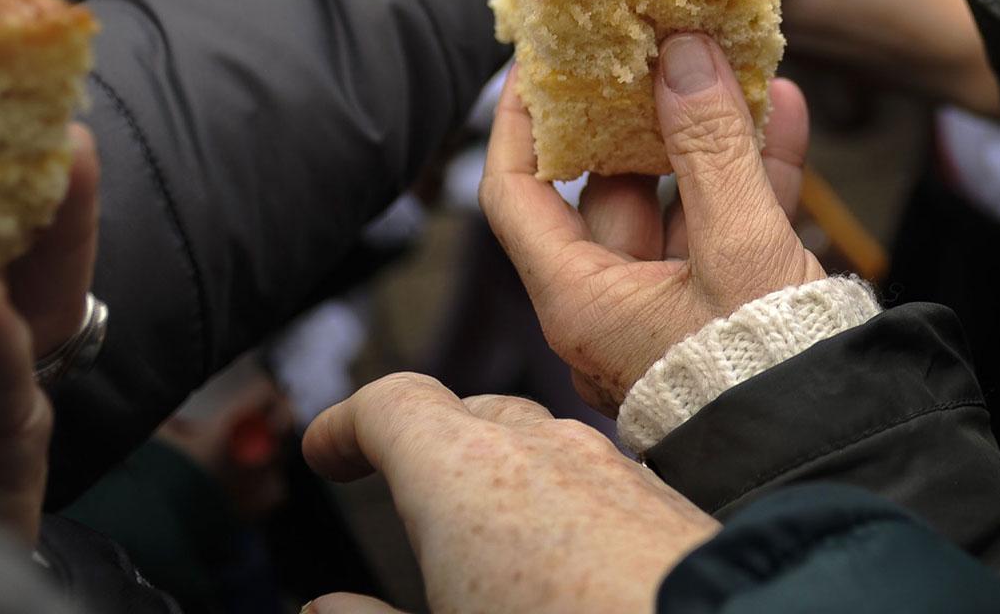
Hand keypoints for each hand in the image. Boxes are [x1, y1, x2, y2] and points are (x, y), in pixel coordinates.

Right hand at [302, 377, 717, 613]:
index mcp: (466, 477)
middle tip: (388, 480)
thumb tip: (328, 608)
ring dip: (497, 472)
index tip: (327, 450)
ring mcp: (618, 474)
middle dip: (423, 443)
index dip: (348, 425)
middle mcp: (546, 452)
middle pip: (467, 415)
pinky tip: (563, 563)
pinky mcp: (673, 510)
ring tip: (473, 529)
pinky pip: (599, 483)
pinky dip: (560, 502)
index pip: (392, 405)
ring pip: (540, 445)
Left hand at [480, 36, 821, 410]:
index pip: (518, 195)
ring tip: (733, 60)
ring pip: (680, 197)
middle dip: (640, 111)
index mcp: (584, 302)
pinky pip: (730, 222)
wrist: (837, 443)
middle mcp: (617, 304)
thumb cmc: (763, 367)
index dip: (520, 123)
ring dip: (709, 131)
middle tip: (656, 43)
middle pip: (610, 186)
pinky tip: (782, 107)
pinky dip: (755, 167)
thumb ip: (710, 146)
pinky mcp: (729, 304)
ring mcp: (674, 304)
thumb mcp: (737, 245)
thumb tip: (680, 53)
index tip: (536, 61)